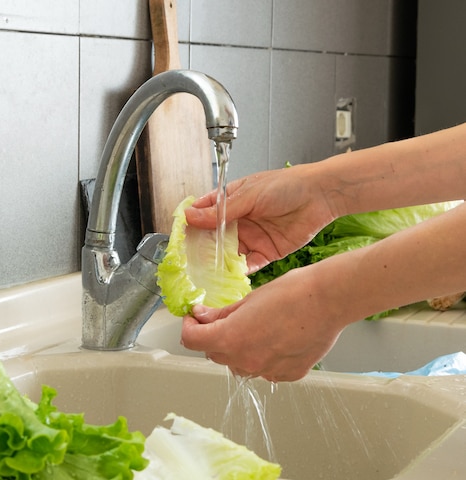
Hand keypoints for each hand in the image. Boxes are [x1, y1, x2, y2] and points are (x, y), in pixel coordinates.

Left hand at [180, 264, 344, 381]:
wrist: (330, 299)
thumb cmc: (293, 292)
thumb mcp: (248, 299)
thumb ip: (221, 314)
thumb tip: (201, 316)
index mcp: (230, 339)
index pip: (191, 340)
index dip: (189, 327)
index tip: (194, 319)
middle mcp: (246, 361)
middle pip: (215, 354)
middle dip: (214, 337)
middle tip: (224, 320)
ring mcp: (267, 371)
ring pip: (240, 365)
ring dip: (239, 350)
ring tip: (256, 328)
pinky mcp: (287, 375)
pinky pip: (265, 370)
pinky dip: (264, 358)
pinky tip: (277, 338)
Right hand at [185, 165, 338, 272]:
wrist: (321, 196)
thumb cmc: (287, 185)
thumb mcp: (249, 195)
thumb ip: (220, 211)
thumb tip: (191, 216)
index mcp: (232, 201)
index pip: (205, 214)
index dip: (191, 225)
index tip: (179, 236)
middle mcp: (240, 221)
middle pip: (214, 238)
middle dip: (202, 249)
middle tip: (189, 260)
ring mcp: (252, 237)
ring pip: (229, 254)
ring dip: (219, 263)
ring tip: (207, 272)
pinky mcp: (266, 252)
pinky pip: (249, 265)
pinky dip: (240, 271)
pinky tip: (231, 275)